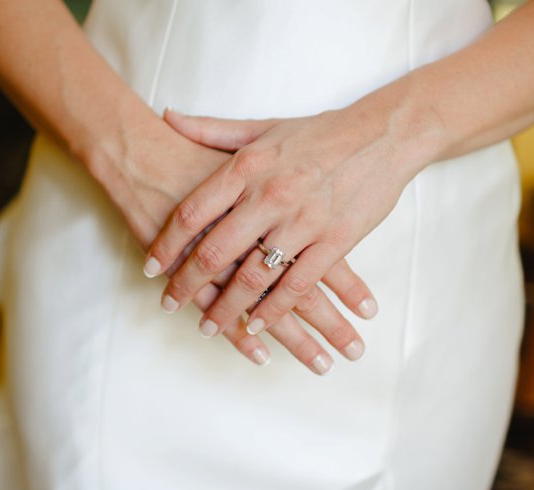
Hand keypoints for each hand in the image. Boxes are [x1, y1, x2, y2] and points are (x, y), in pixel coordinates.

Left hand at [145, 106, 411, 344]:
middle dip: (187, 285)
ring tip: (208, 327)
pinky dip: (274, 310)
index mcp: (247, 168)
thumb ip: (212, 130)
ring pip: (254, 276)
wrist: (382, 134)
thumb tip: (167, 117)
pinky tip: (256, 325)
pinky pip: (297, 284)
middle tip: (169, 305)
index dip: (167, 245)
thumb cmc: (319, 132)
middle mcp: (270, 196)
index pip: (193, 213)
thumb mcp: (262, 127)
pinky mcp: (334, 241)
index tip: (151, 269)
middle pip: (216, 251)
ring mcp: (303, 221)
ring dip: (227, 307)